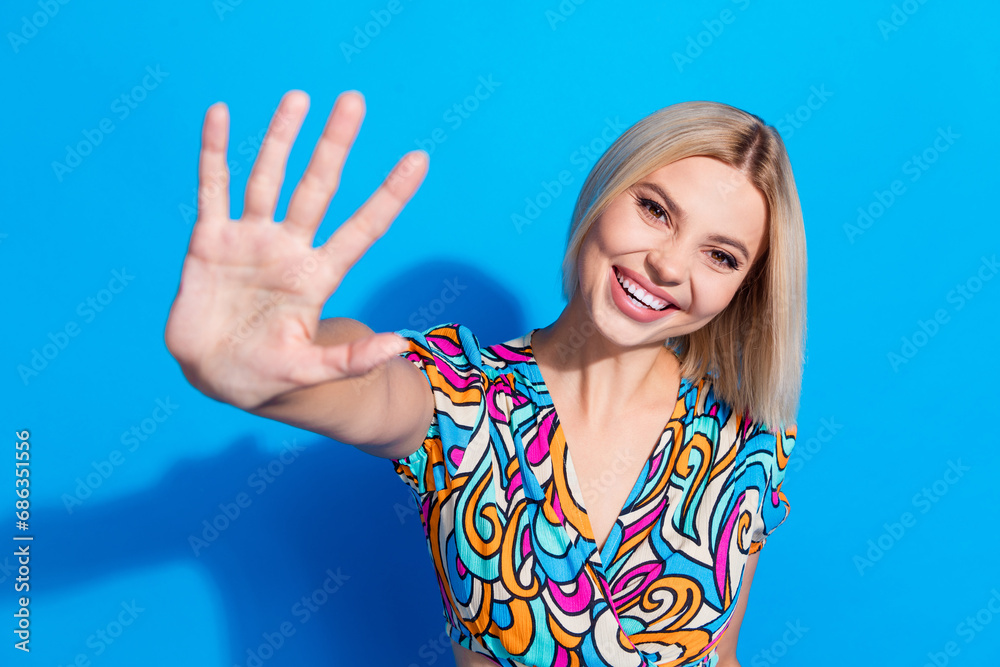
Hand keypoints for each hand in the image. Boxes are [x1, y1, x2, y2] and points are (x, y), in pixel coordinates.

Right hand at [164, 90, 427, 410]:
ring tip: (299, 98)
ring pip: (267, 178)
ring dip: (281, 138)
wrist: (214, 376)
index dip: (390, 195)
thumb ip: (351, 360)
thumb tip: (401, 346)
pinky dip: (214, 152)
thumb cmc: (268, 375)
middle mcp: (288, 248)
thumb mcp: (310, 371)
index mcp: (317, 276)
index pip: (363, 227)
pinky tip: (221, 113)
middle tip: (354, 99)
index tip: (418, 159)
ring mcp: (249, 240)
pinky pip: (213, 188)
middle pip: (317, 187)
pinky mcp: (210, 240)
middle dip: (335, 145)